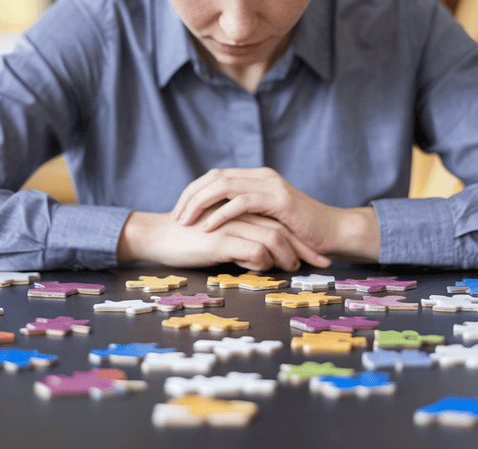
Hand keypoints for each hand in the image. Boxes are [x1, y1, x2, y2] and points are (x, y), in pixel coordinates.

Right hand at [117, 208, 327, 271]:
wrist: (158, 236)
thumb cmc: (188, 239)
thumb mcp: (221, 237)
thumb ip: (242, 239)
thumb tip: (264, 257)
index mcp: (242, 209)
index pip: (279, 221)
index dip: (300, 238)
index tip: (318, 255)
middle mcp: (240, 212)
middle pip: (282, 227)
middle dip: (304, 248)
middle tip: (319, 264)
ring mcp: (231, 223)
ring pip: (273, 237)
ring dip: (286, 256)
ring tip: (291, 269)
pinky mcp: (220, 238)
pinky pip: (254, 249)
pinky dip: (264, 261)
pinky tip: (261, 268)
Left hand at [171, 167, 378, 262]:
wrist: (332, 231)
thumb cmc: (299, 231)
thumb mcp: (266, 219)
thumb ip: (246, 214)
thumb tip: (214, 223)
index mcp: (256, 177)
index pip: (215, 176)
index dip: (193, 192)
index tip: (179, 211)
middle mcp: (260, 175)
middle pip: (214, 177)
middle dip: (190, 196)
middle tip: (176, 217)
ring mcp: (269, 184)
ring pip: (223, 185)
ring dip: (200, 203)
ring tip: (186, 222)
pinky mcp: (277, 199)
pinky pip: (242, 202)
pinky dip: (221, 213)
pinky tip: (209, 226)